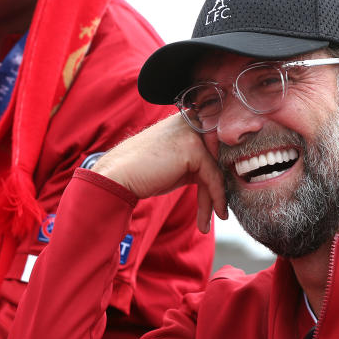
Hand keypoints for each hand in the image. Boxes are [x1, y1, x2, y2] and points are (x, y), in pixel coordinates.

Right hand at [92, 114, 227, 231]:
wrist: (117, 176)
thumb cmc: (142, 171)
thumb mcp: (175, 160)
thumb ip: (196, 160)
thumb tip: (220, 175)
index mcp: (187, 119)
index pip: (214, 146)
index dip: (218, 172)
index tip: (219, 196)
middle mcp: (192, 121)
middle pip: (217, 158)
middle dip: (217, 187)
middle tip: (218, 211)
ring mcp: (193, 133)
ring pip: (216, 170)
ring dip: (216, 198)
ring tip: (213, 218)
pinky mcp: (193, 150)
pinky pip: (213, 178)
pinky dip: (216, 198)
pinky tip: (216, 214)